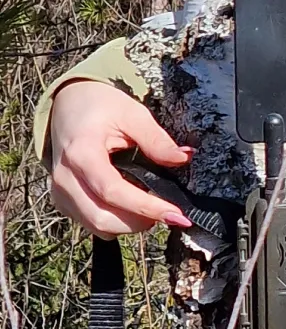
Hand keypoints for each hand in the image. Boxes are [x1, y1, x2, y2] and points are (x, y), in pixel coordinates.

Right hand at [49, 81, 193, 235]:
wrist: (69, 103)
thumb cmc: (100, 106)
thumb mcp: (132, 114)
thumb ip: (156, 139)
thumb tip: (183, 159)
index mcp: (81, 153)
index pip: (113, 191)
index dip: (146, 207)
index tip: (176, 215)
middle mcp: (65, 177)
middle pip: (102, 218)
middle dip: (139, 222)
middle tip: (167, 211)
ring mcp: (60, 192)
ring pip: (96, 225)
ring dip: (128, 224)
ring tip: (151, 207)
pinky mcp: (62, 200)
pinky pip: (90, 223)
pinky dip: (115, 221)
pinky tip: (131, 206)